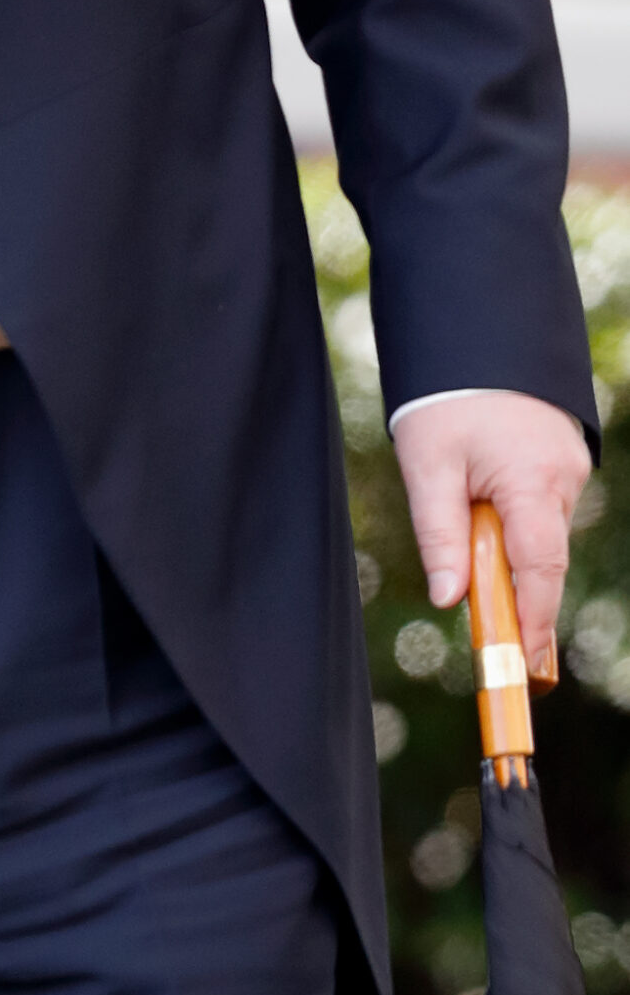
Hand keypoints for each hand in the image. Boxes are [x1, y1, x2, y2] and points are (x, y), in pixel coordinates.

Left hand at [392, 389, 590, 672]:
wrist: (473, 329)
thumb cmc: (445, 394)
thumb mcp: (427, 462)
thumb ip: (439, 532)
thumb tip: (450, 599)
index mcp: (533, 481)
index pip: (540, 567)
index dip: (534, 619)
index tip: (526, 665)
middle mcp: (563, 477)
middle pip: (541, 553)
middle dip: (515, 586)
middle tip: (495, 631)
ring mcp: (567, 464)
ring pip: (538, 527)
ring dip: (508, 542)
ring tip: (466, 516)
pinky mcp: (559, 454)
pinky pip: (538, 502)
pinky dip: (514, 515)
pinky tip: (484, 494)